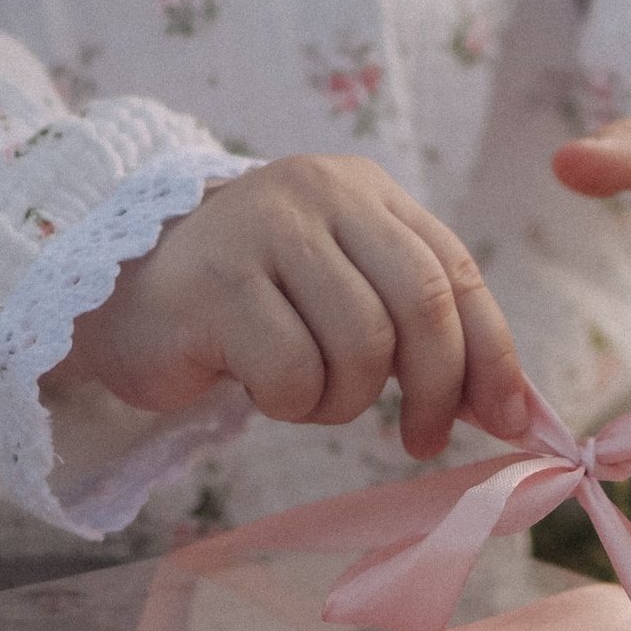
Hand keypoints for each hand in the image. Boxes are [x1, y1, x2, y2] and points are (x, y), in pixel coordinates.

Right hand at [49, 157, 530, 459]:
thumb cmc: (246, 307)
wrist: (118, 293)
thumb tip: (510, 410)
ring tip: (308, 395)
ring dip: (346, 400)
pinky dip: (291, 403)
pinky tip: (259, 386)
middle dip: (438, 390)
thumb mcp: (340, 298)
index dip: (493, 353)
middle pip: (423, 303)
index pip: (457, 269)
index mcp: (363, 190)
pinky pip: (294, 372)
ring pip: (362, 346)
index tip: (512, 422)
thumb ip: (418, 333)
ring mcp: (263, 229)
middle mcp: (318, 193)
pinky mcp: (214, 282)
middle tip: (420, 441)